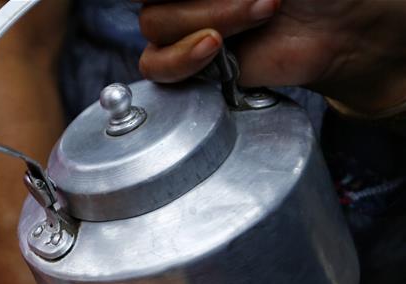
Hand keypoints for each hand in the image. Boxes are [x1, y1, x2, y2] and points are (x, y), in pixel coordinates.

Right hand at [137, 0, 405, 113]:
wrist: (342, 25)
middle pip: (152, 1)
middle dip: (206, 1)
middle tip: (264, 0)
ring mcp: (182, 26)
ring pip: (155, 27)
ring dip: (208, 20)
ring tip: (259, 17)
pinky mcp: (190, 64)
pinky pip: (156, 66)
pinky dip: (182, 58)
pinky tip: (215, 49)